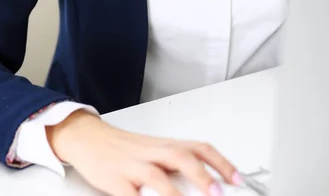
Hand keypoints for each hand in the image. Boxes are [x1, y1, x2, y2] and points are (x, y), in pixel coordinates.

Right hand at [46, 110, 242, 195]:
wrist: (90, 138)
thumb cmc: (125, 148)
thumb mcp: (154, 152)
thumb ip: (177, 166)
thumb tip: (208, 182)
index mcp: (166, 145)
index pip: (199, 148)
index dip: (221, 163)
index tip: (238, 179)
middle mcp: (153, 152)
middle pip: (182, 157)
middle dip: (203, 176)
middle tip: (219, 193)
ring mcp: (134, 167)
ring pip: (158, 175)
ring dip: (177, 194)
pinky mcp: (117, 182)